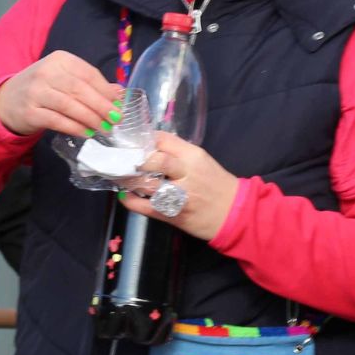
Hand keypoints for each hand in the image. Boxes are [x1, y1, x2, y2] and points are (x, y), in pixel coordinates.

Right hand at [0, 51, 122, 138]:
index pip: (88, 73)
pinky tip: (87, 133)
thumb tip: (119, 93)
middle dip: (101, 105)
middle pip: (80, 89)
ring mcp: (35, 91)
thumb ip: (90, 84)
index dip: (106, 90)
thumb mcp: (65, 79)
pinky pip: (57, 120)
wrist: (7, 100)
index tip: (119, 103)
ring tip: (104, 128)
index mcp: (59, 59)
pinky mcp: (30, 111)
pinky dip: (74, 128)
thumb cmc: (43, 88)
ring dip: (90, 118)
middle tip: (115, 119)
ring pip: (69, 105)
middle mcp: (46, 72)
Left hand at [122, 132, 238, 241]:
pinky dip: (130, 201)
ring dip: (128, 179)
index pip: (162, 140)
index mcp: (193, 157)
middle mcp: (185, 174)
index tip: (133, 143)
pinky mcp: (171, 215)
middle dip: (135, 159)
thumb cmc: (216, 184)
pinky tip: (126, 195)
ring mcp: (178, 196)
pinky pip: (144, 207)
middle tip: (123, 159)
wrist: (234, 213)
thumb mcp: (201, 160)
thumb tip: (149, 145)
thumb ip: (177, 152)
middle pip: (154, 160)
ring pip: (146, 184)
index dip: (144, 140)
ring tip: (120, 175)